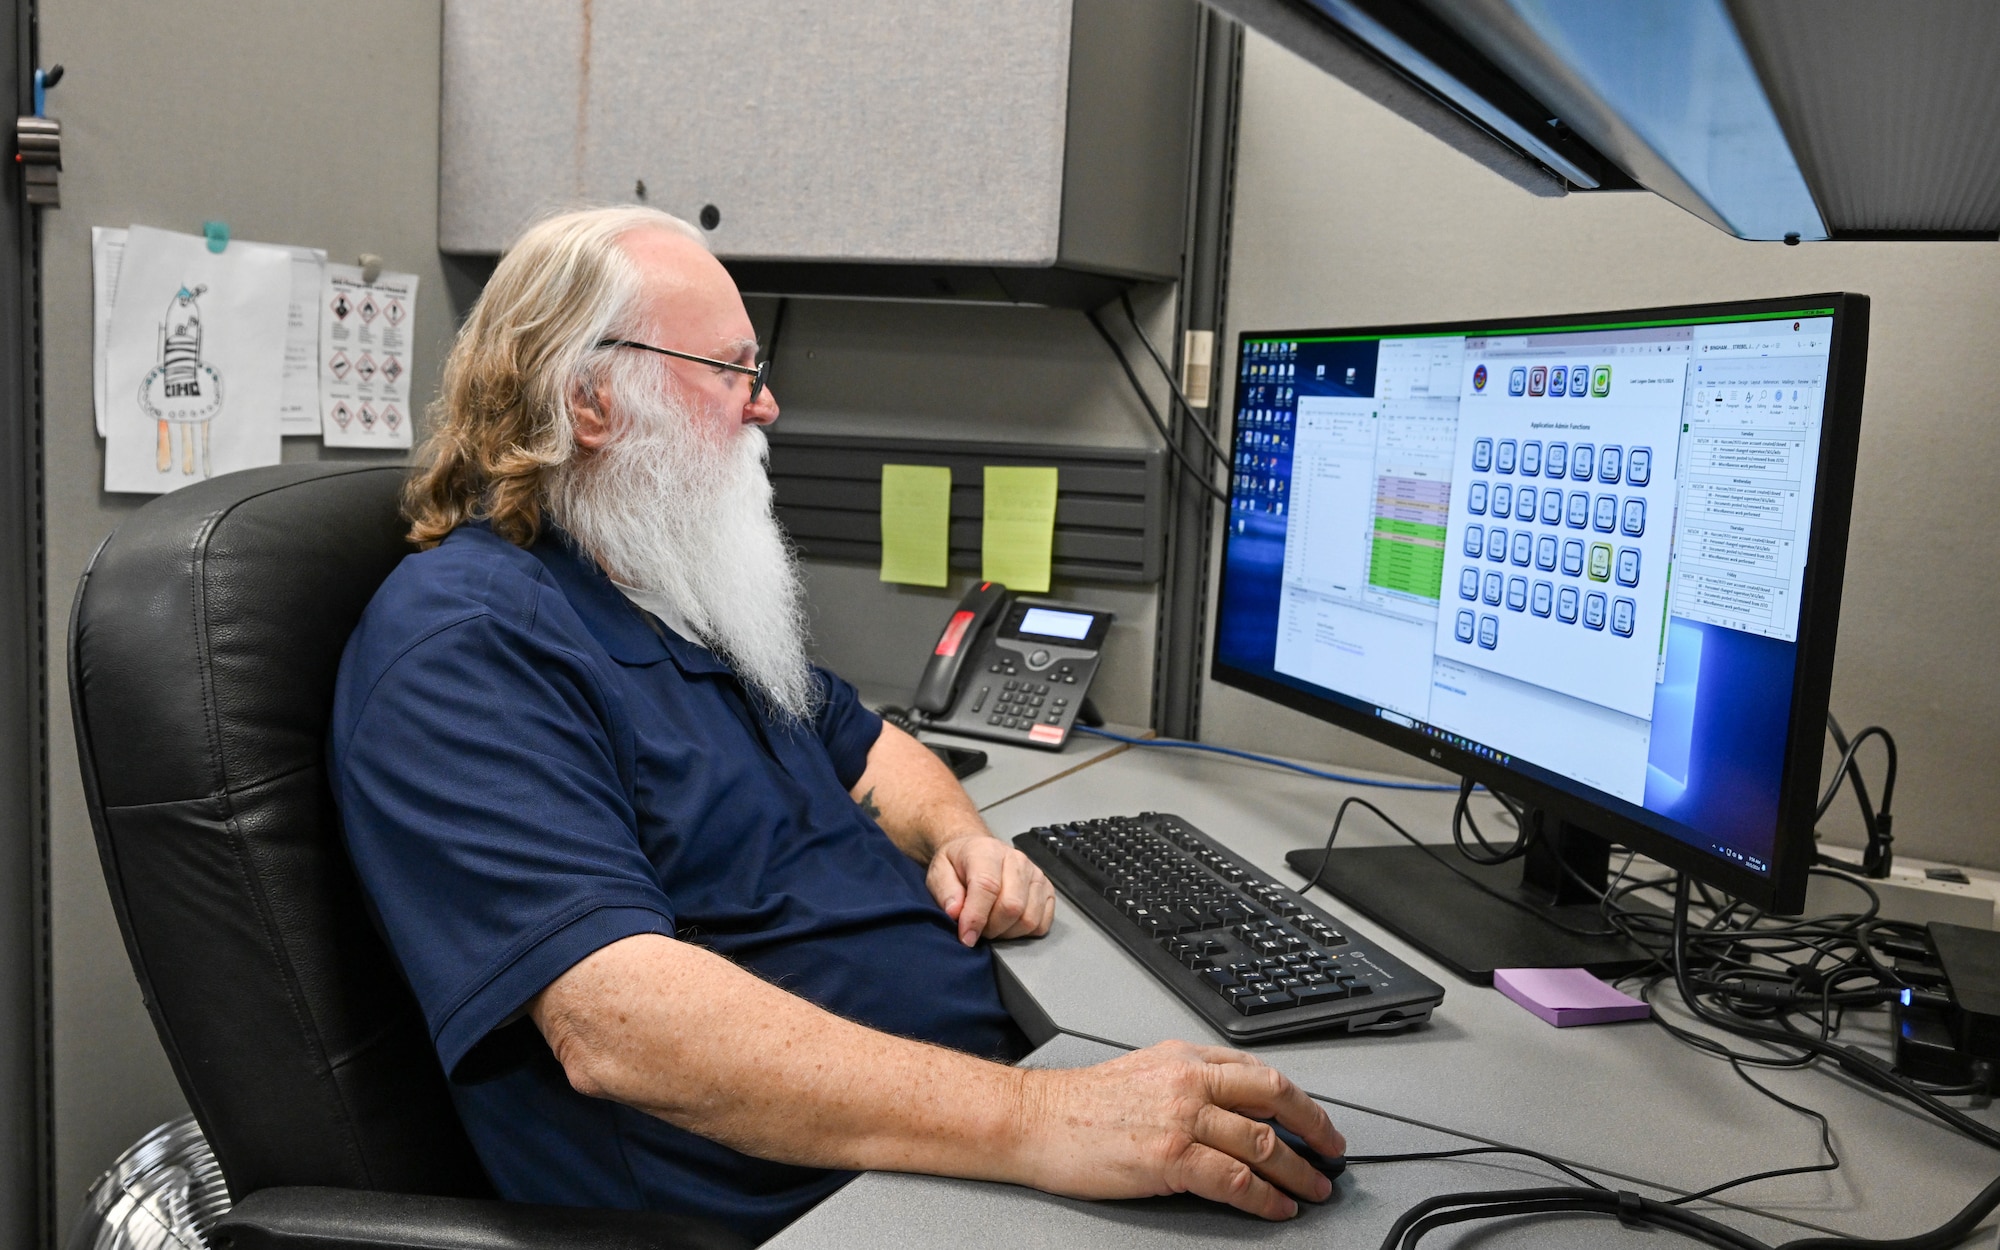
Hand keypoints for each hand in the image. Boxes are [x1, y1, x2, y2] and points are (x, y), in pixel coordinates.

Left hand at [926, 834, 1055, 945]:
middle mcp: (1016, 860)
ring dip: (1007, 932)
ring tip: (991, 925)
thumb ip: (945, 892)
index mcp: (987, 851)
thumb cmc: (958, 864)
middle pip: (1012, 906)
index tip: (966, 937)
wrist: (978, 852)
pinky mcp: (1047, 889)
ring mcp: (1035, 874)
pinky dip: (1025, 932)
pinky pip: (1042, 923)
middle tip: (977, 928)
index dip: (976, 916)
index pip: (987, 886)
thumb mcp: (938, 872)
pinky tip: (1009, 924)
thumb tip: (956, 913)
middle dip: (991, 928)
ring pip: (1029, 918)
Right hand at [1014, 1040, 1342, 1218]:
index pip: (1260, 1072)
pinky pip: (1235, 1180)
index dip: (1299, 1100)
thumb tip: (1235, 1111)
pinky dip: (1265, 1197)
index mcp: (1185, 1057)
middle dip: (1314, 1129)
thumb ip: (1190, 1083)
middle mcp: (1189, 1080)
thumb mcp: (1144, 1072)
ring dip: (1298, 1171)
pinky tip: (1277, 1207)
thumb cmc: (1080, 1104)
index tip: (1316, 1121)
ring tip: (1313, 1190)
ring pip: (1261, 1143)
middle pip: (1274, 1098)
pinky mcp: (1169, 1156)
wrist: (1035, 1120)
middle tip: (1333, 1153)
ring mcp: (1180, 1117)